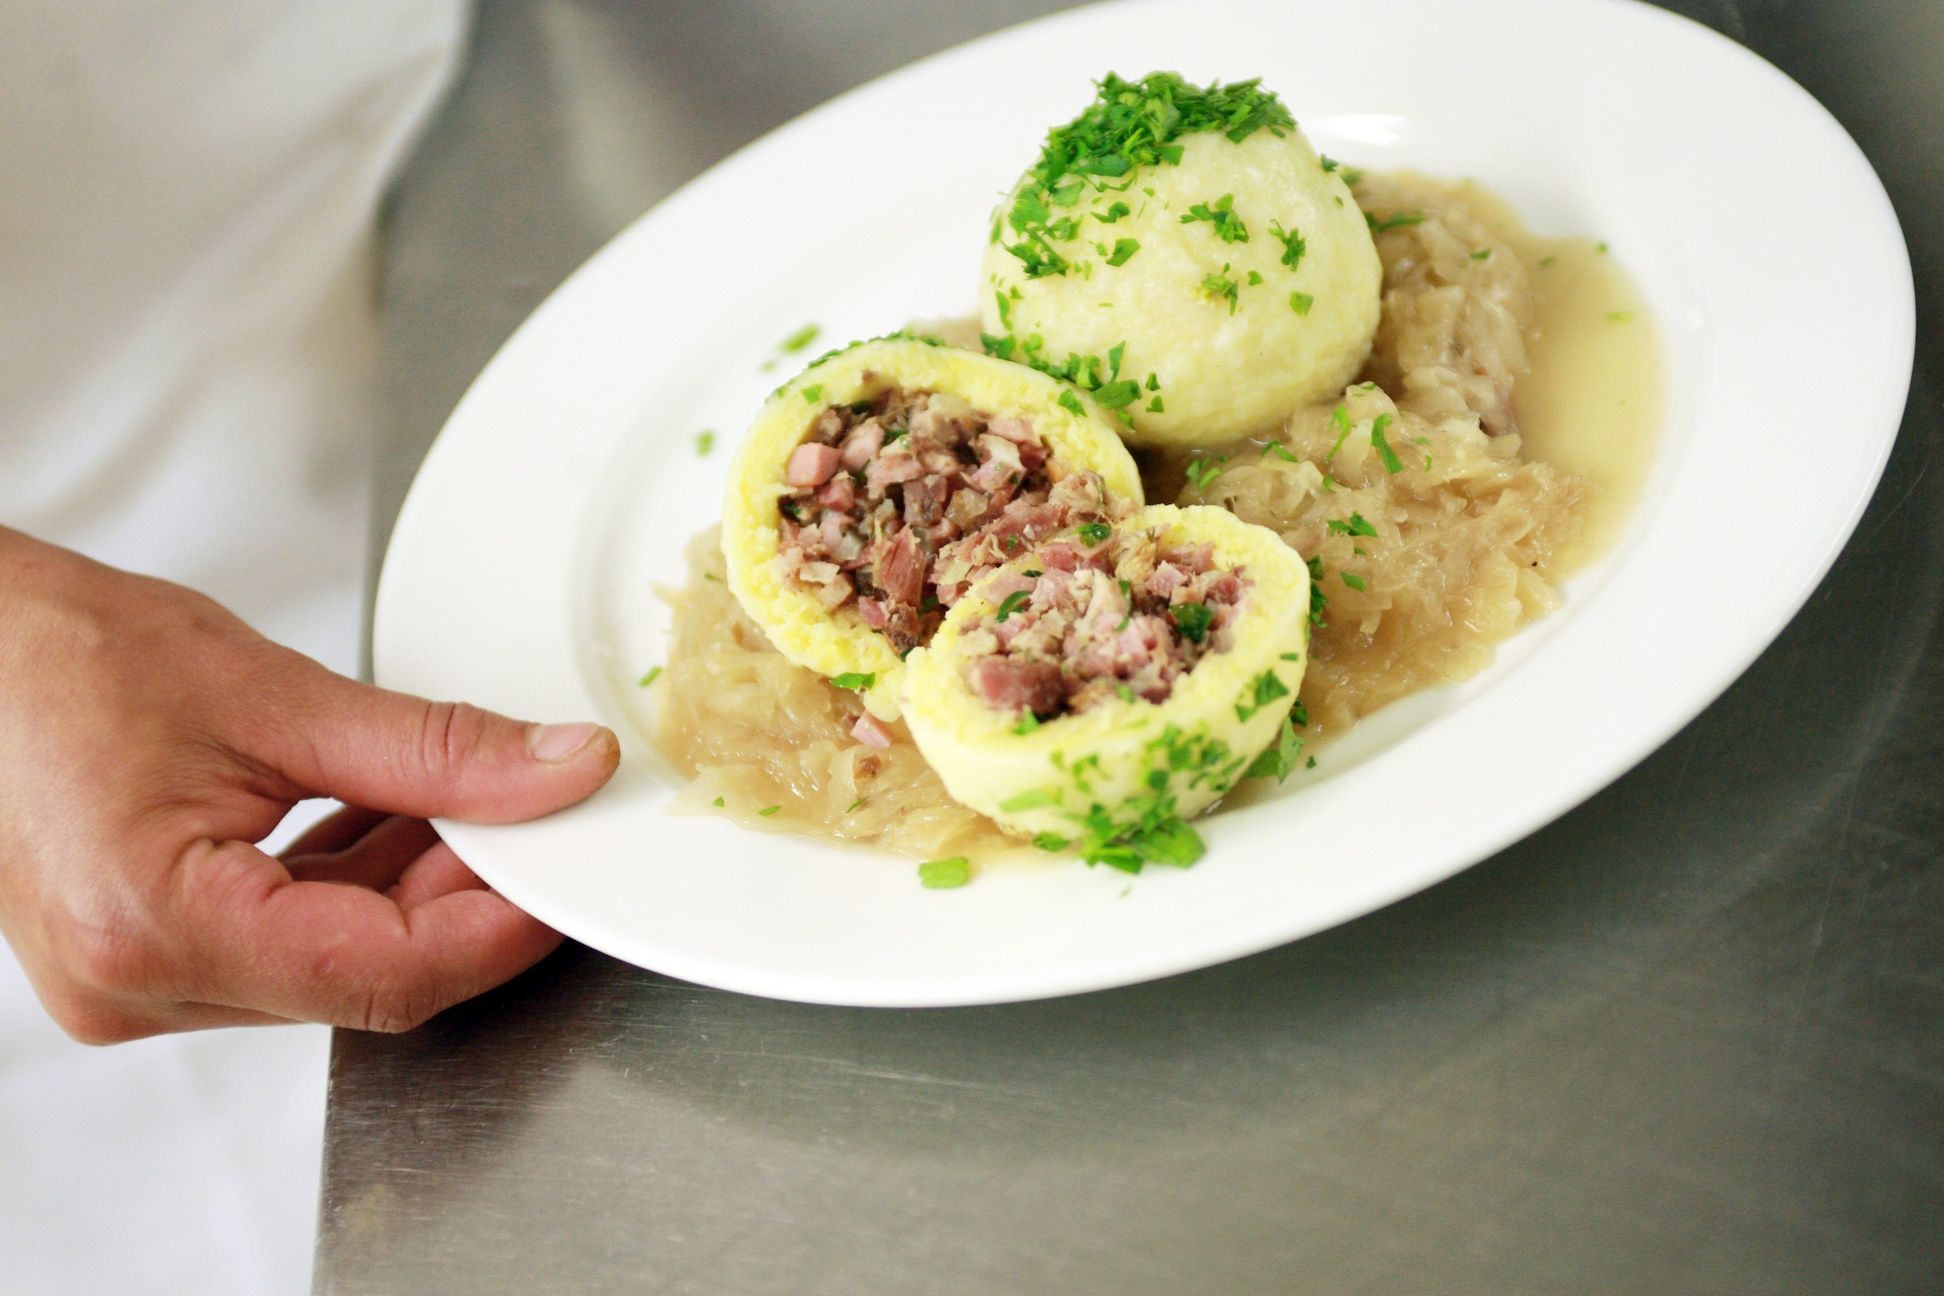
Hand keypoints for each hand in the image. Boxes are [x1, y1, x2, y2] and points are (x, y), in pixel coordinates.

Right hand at [0, 528, 619, 1041]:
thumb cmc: (58, 657)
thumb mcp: (276, 696)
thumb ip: (436, 750)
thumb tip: (560, 773)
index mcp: (157, 930)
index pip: (388, 975)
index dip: (502, 927)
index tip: (570, 874)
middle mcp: (137, 986)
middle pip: (369, 973)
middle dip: (466, 894)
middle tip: (535, 812)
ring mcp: (135, 984)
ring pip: (337, 963)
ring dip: (415, 884)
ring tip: (464, 797)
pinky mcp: (144, 958)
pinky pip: (288, 942)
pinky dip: (354, 883)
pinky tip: (397, 817)